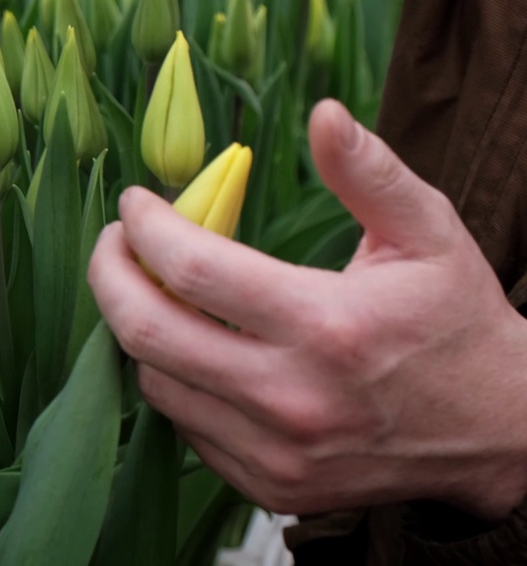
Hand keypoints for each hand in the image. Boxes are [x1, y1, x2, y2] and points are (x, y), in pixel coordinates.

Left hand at [90, 99, 526, 518]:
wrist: (500, 433)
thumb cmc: (457, 323)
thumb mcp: (428, 234)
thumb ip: (369, 173)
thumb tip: (324, 113)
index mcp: (325, 325)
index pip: (191, 270)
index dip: (145, 227)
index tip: (135, 202)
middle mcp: (291, 397)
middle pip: (147, 333)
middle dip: (109, 276)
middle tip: (115, 243)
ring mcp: (276, 451)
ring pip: (155, 382)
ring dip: (138, 329)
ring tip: (153, 290)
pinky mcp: (269, 484)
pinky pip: (184, 426)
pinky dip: (172, 379)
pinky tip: (191, 345)